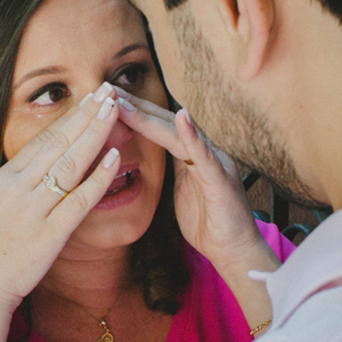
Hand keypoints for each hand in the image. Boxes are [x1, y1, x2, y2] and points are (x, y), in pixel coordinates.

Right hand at [0, 86, 122, 310]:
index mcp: (5, 179)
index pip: (43, 139)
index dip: (69, 116)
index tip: (89, 96)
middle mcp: (20, 189)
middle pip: (60, 144)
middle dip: (87, 115)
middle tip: (109, 90)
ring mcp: (36, 211)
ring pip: (71, 165)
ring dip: (95, 136)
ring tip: (115, 111)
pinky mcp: (51, 234)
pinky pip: (79, 201)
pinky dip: (98, 179)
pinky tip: (115, 158)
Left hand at [116, 91, 266, 273]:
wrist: (235, 251)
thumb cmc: (209, 222)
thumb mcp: (182, 189)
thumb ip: (172, 167)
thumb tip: (151, 153)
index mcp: (192, 154)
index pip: (159, 126)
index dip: (134, 111)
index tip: (106, 99)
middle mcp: (205, 152)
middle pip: (165, 122)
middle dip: (135, 106)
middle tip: (107, 90)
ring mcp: (214, 164)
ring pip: (178, 135)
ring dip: (150, 119)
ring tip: (125, 104)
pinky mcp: (221, 181)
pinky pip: (205, 157)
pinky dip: (193, 136)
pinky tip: (183, 119)